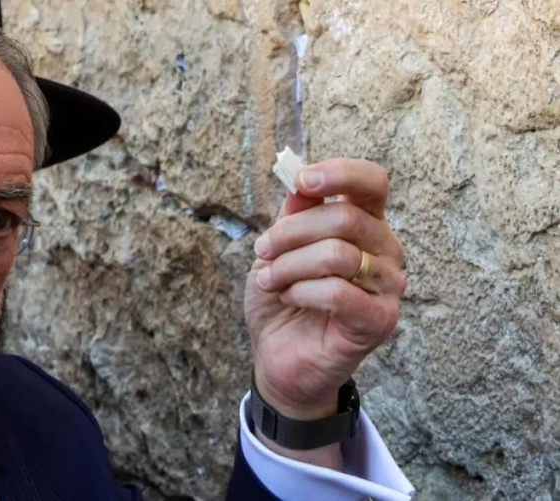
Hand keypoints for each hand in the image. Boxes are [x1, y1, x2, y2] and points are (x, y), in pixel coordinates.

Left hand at [246, 158, 404, 424]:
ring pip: (337, 254)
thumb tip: (299, 180)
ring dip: (289, 266)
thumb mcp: (278, 249)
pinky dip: (302, 292)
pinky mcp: (381, 321)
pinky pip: (338, 292)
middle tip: (262, 251)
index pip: (373, 183)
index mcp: (365, 224)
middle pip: (344, 217)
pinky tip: (290, 298)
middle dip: (290, 233)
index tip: (303, 180)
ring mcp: (388, 286)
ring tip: (269, 280)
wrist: (280, 357)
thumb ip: (293, 215)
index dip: (340, 174)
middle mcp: (385, 250)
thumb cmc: (283, 298)